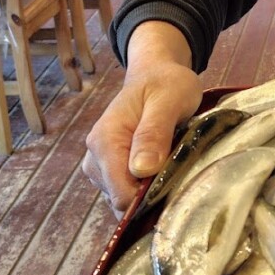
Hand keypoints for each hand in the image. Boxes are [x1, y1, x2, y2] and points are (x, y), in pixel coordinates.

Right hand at [81, 22, 202, 214]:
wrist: (157, 74)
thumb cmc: (165, 83)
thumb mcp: (168, 100)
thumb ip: (154, 132)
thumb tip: (142, 169)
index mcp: (104, 141)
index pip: (121, 192)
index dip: (149, 197)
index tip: (175, 183)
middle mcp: (96, 158)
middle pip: (122, 200)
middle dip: (151, 196)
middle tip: (178, 170)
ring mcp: (102, 166)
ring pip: (125, 200)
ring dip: (150, 192)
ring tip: (172, 165)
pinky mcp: (112, 170)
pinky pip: (128, 193)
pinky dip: (147, 189)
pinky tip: (164, 171)